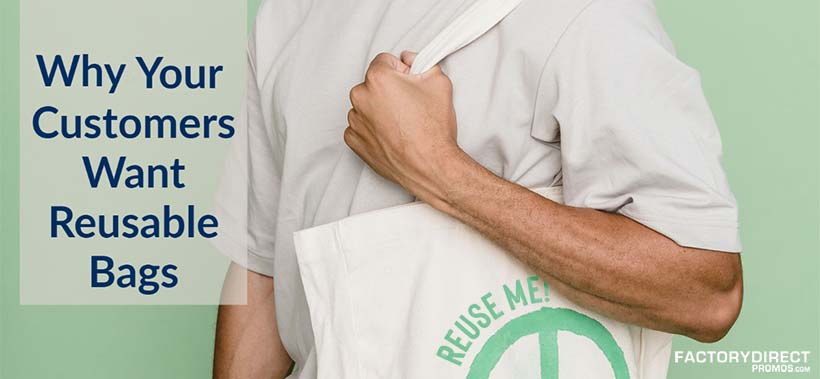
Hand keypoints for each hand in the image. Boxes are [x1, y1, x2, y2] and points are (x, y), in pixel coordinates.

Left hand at [345, 51, 462, 203]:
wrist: (430, 166)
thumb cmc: (433, 129)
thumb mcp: (439, 82)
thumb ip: (423, 62)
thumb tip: (411, 60)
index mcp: (378, 79)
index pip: (385, 61)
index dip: (401, 71)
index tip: (410, 83)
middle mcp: (361, 97)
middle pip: (373, 83)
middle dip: (388, 90)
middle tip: (409, 105)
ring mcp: (355, 121)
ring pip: (366, 105)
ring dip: (379, 109)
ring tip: (402, 123)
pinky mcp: (354, 140)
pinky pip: (360, 126)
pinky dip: (373, 128)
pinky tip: (391, 135)